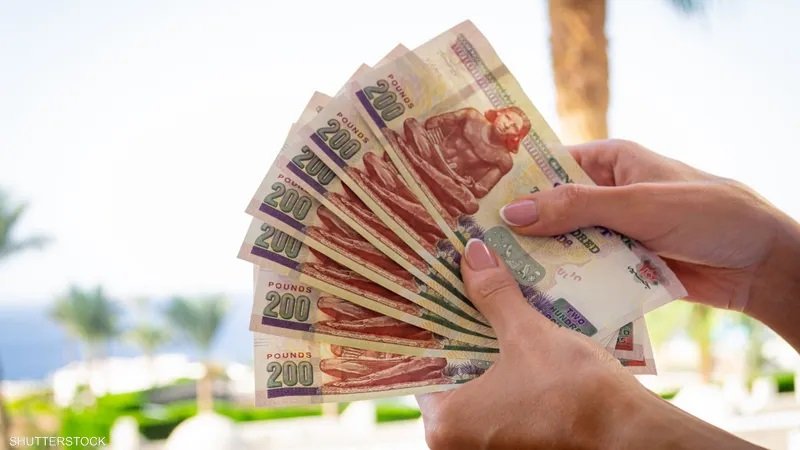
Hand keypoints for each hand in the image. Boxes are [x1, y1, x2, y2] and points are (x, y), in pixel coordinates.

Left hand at [416, 239, 758, 449]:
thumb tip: (472, 255)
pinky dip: (509, 378)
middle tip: (474, 297)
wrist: (634, 439)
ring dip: (489, 355)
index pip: (425, 364)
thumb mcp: (528, 335)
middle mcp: (457, 444)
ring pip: (479, 390)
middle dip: (466, 338)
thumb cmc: (576, 393)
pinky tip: (523, 346)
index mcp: (445, 423)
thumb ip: (493, 295)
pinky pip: (503, 406)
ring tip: (499, 314)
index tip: (446, 297)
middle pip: (452, 376)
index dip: (437, 326)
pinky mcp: (520, 447)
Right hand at [499, 140, 799, 347]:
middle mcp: (607, 195)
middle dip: (521, 229)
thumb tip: (512, 212)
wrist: (761, 264)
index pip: (550, 166)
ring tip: (495, 279)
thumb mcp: (637, 204)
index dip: (513, 181)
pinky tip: (535, 300)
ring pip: (566, 246)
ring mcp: (615, 233)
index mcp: (610, 161)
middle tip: (476, 248)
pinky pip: (587, 274)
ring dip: (542, 262)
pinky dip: (568, 286)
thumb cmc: (706, 213)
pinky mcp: (624, 266)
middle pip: (552, 211)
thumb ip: (575, 207)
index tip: (472, 201)